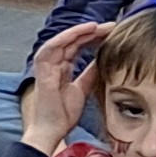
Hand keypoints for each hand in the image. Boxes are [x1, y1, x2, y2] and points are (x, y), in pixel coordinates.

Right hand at [15, 22, 98, 156]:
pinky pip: (52, 47)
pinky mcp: (43, 70)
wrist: (51, 130)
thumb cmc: (63, 114)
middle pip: (72, 41)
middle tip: (111, 26)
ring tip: (98, 26)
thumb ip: (90, 73)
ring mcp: (46, 66)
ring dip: (80, 31)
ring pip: (62, 40)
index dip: (94, 38)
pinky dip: (66, 37)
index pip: (77, 47)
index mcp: (62, 68)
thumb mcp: (83, 88)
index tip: (113, 33)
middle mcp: (53, 64)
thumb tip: (102, 59)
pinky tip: (82, 31)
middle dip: (91, 32)